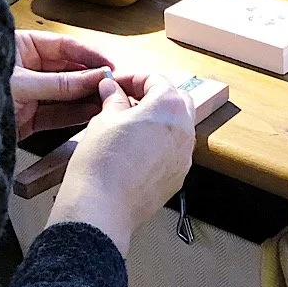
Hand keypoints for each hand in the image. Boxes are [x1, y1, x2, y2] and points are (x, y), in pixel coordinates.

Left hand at [11, 30, 113, 140]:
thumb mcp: (22, 83)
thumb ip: (60, 82)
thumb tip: (94, 77)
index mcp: (21, 47)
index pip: (63, 45)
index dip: (88, 55)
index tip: (109, 64)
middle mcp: (27, 69)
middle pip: (68, 71)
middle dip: (90, 80)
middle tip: (111, 86)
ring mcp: (29, 94)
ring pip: (66, 95)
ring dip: (86, 99)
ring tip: (106, 101)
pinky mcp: (28, 118)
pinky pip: (57, 115)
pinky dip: (74, 116)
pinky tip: (90, 114)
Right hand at [47, 71, 195, 257]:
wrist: (103, 208)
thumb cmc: (102, 165)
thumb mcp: (103, 120)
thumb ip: (113, 99)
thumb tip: (112, 89)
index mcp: (169, 108)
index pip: (156, 80)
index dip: (133, 78)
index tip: (116, 83)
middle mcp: (184, 130)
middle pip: (176, 100)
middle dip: (152, 95)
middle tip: (125, 98)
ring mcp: (184, 156)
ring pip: (178, 127)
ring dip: (158, 119)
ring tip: (128, 124)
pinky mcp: (177, 177)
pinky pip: (173, 151)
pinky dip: (159, 143)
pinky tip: (135, 148)